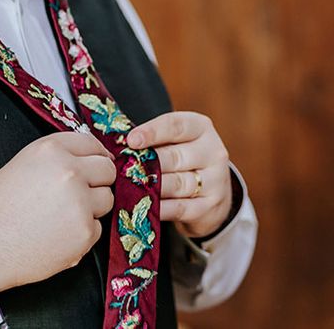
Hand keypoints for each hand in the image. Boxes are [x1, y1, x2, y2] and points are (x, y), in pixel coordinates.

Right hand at [0, 131, 115, 293]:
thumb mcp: (24, 163)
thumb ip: (58, 156)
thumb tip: (92, 158)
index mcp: (51, 149)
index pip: (91, 143)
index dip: (95, 154)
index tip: (96, 163)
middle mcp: (69, 171)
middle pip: (107, 169)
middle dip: (99, 180)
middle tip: (81, 192)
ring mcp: (80, 202)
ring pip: (106, 199)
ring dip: (91, 207)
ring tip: (60, 214)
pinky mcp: (84, 233)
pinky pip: (97, 228)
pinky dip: (82, 233)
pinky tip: (57, 234)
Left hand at [127, 112, 231, 238]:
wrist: (212, 191)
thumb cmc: (181, 157)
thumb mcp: (173, 140)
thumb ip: (152, 140)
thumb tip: (118, 143)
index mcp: (200, 128)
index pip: (175, 125)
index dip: (151, 132)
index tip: (130, 140)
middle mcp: (212, 152)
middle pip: (174, 157)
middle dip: (146, 164)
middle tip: (122, 169)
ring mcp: (215, 181)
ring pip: (177, 183)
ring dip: (150, 187)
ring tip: (128, 188)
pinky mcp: (211, 206)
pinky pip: (180, 208)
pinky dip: (160, 208)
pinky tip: (144, 207)